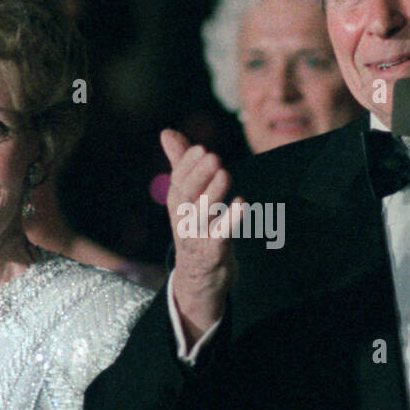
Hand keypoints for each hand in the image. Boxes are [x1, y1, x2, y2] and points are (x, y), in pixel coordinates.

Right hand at [160, 129, 242, 341]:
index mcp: (177, 204)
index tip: (199, 148)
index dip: (186, 165)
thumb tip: (166, 132)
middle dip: (198, 175)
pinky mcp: (214, 252)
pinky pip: (222, 235)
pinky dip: (232, 220)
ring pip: (202, 214)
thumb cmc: (196, 228)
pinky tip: (242, 203)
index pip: (177, 181)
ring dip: (213, 193)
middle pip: (186, 196)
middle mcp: (183, 219)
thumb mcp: (186, 197)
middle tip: (212, 155)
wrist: (199, 277)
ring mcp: (198, 237)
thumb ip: (180, 163)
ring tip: (225, 173)